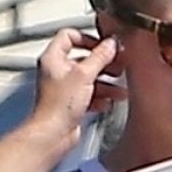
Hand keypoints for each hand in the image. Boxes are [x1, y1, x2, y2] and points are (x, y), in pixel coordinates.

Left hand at [29, 29, 122, 155]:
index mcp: (53, 58)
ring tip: (119, 86)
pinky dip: (99, 97)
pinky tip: (109, 101)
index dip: (87, 38)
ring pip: (88, 79)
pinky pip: (88, 95)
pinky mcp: (69, 104)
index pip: (69, 36)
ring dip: (105, 82)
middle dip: (102, 62)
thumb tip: (110, 44)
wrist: (53, 134)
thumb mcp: (84, 75)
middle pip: (82, 58)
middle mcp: (56, 72)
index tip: (102, 44)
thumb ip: (99, 57)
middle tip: (116, 64)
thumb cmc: (58, 106)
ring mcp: (63, 89)